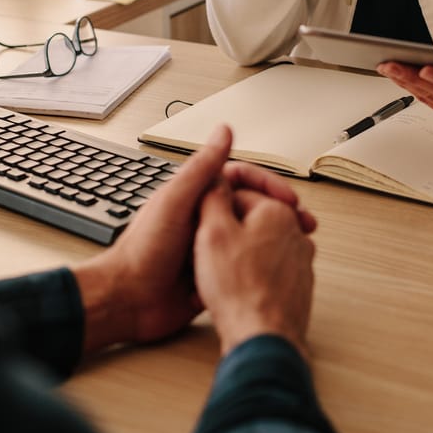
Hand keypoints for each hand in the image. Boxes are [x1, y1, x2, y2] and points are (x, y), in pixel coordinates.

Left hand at [72, 125, 308, 356]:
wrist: (128, 302)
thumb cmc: (143, 250)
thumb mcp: (176, 201)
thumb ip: (202, 167)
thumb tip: (224, 130)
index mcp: (197, 195)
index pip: (242, 178)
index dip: (268, 184)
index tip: (287, 197)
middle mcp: (206, 218)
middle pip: (252, 206)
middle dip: (280, 212)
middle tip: (304, 224)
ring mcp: (210, 245)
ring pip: (252, 235)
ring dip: (276, 237)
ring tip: (299, 246)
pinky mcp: (213, 272)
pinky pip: (244, 262)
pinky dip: (262, 263)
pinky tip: (279, 268)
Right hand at [194, 179, 316, 358]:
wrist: (263, 338)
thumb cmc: (239, 290)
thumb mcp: (212, 232)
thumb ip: (213, 198)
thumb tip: (215, 179)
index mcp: (277, 211)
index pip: (240, 192)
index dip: (214, 207)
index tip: (202, 222)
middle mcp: (296, 232)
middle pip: (252, 218)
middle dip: (229, 229)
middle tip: (208, 248)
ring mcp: (300, 260)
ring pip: (260, 244)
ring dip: (239, 253)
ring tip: (220, 271)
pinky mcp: (298, 284)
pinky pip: (269, 268)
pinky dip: (252, 274)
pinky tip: (236, 288)